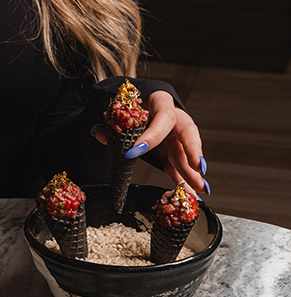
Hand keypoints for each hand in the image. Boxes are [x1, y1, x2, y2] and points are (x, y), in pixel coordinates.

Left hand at [94, 90, 209, 194]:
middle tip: (198, 167)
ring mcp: (174, 137)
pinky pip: (177, 167)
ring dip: (191, 173)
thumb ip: (112, 122)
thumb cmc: (131, 105)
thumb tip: (97, 132)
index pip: (163, 117)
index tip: (135, 151)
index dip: (152, 134)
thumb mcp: (122, 109)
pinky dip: (182, 180)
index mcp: (161, 102)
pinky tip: (190, 194)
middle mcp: (174, 119)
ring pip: (184, 155)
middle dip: (193, 151)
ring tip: (200, 189)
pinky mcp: (170, 152)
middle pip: (187, 134)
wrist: (134, 107)